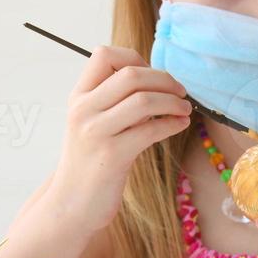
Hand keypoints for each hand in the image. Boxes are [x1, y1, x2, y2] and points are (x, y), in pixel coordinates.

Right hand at [43, 46, 191, 234]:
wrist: (72, 202)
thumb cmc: (91, 160)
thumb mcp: (93, 122)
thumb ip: (114, 99)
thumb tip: (156, 79)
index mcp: (79, 96)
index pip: (104, 54)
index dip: (135, 57)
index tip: (153, 75)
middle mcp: (83, 109)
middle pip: (131, 75)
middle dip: (164, 79)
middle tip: (180, 92)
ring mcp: (96, 132)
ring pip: (143, 100)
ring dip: (173, 102)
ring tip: (184, 110)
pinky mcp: (112, 155)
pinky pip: (150, 130)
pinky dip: (172, 124)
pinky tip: (180, 125)